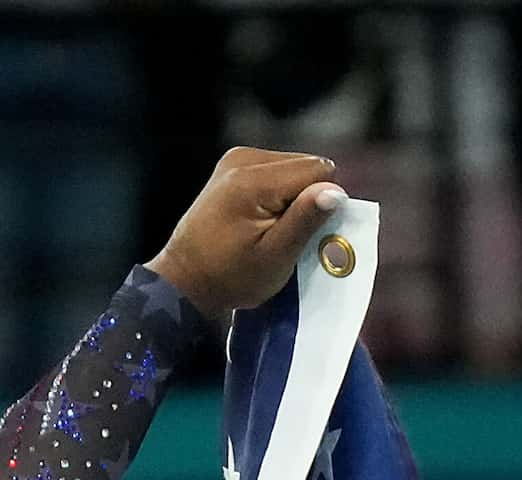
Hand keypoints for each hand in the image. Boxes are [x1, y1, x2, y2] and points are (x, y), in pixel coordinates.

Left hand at [146, 148, 346, 316]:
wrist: (186, 279)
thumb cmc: (230, 276)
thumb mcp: (275, 257)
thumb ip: (304, 220)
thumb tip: (335, 192)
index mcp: (252, 180)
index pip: (319, 170)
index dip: (321, 203)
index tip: (304, 233)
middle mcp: (243, 159)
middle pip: (307, 166)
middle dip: (308, 200)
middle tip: (285, 235)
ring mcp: (236, 159)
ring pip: (295, 169)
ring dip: (294, 199)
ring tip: (271, 230)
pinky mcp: (234, 166)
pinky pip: (278, 173)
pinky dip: (280, 196)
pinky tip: (263, 220)